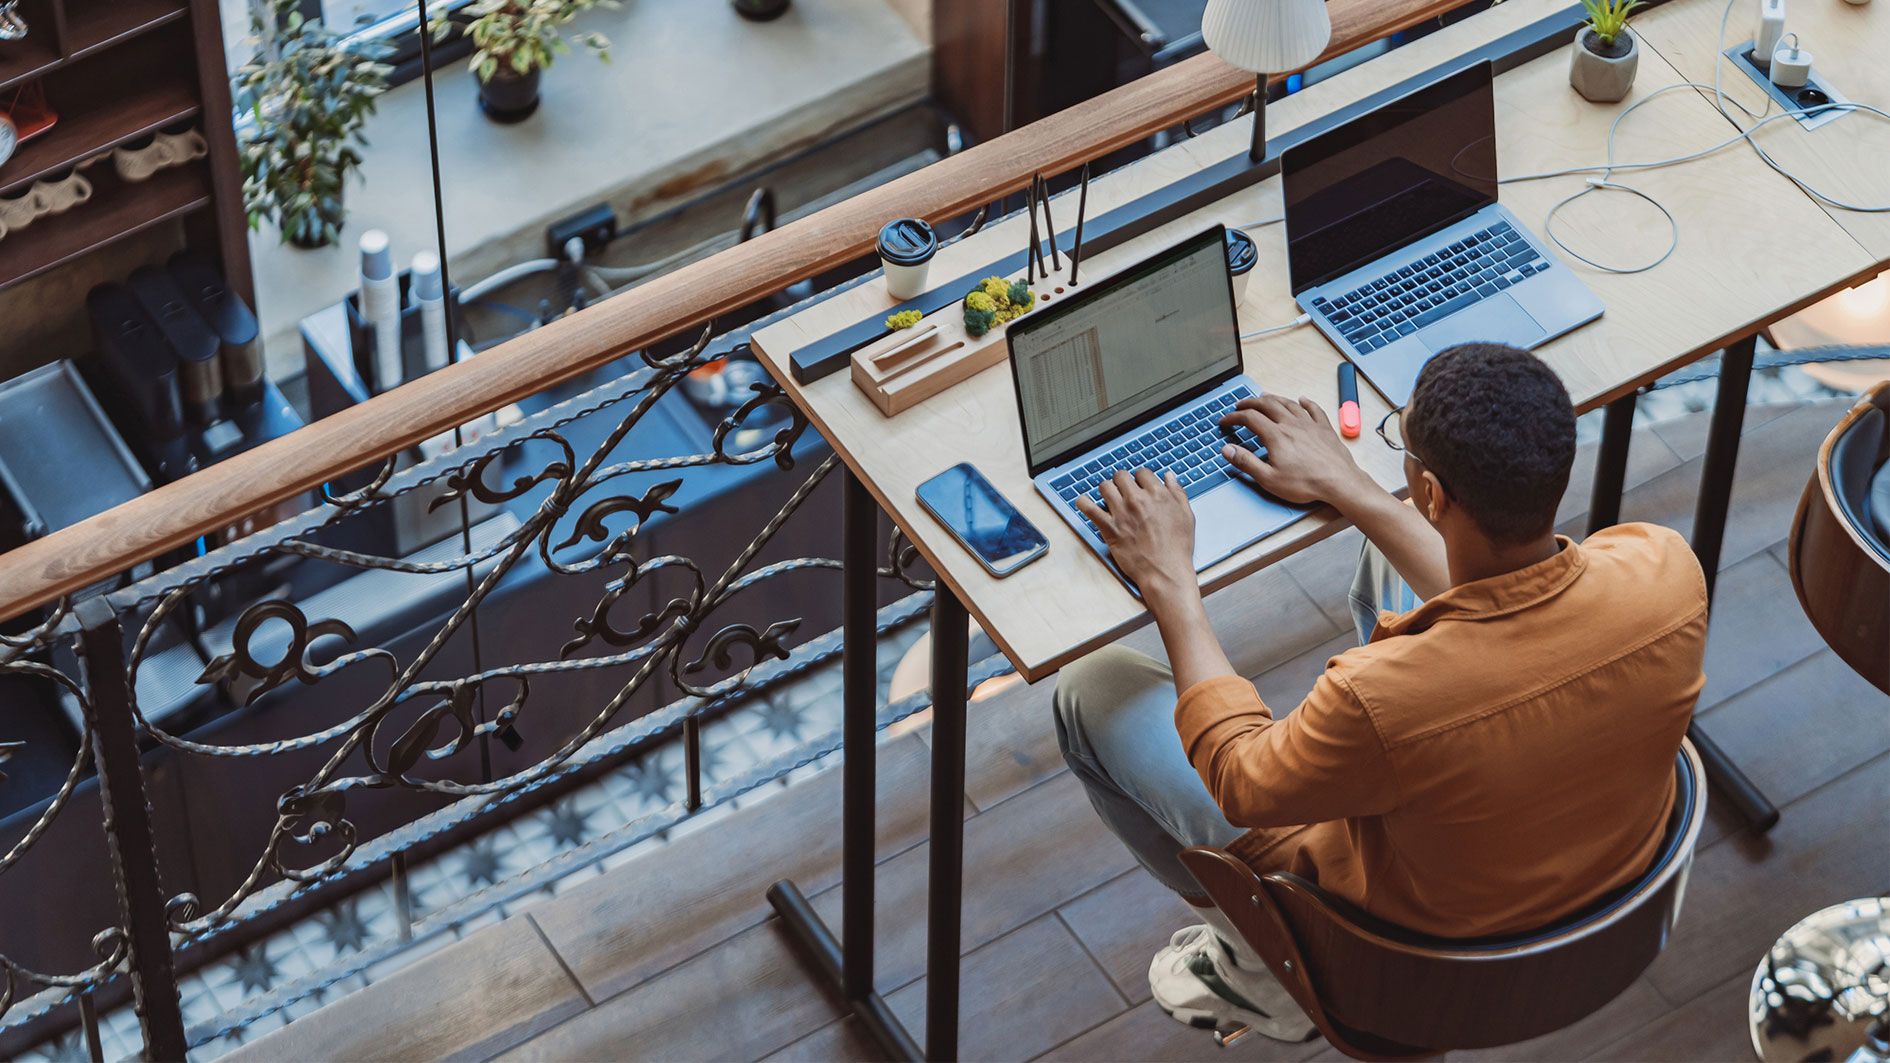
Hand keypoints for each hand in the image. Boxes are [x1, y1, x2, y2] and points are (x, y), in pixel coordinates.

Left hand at [1073, 469, 1195, 601]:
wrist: (1165, 571)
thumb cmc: (1177, 547)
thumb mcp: (1186, 515)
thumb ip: (1177, 492)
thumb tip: (1169, 476)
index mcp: (1157, 494)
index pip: (1142, 473)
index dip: (1140, 478)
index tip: (1139, 485)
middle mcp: (1137, 500)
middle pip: (1121, 476)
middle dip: (1122, 482)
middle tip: (1123, 491)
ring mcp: (1121, 513)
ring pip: (1105, 487)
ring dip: (1106, 490)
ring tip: (1108, 497)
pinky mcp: (1109, 528)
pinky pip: (1089, 509)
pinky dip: (1083, 503)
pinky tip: (1084, 502)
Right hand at [1219, 395, 1373, 506]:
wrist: (1339, 482)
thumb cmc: (1306, 484)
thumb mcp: (1269, 479)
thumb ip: (1246, 462)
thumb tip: (1227, 450)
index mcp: (1276, 436)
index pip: (1249, 418)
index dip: (1234, 417)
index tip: (1225, 421)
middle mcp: (1292, 425)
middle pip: (1268, 405)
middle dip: (1251, 403)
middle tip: (1240, 404)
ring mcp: (1310, 425)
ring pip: (1289, 404)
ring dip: (1274, 398)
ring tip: (1264, 397)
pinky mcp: (1324, 429)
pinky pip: (1314, 410)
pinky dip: (1306, 402)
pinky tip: (1302, 400)